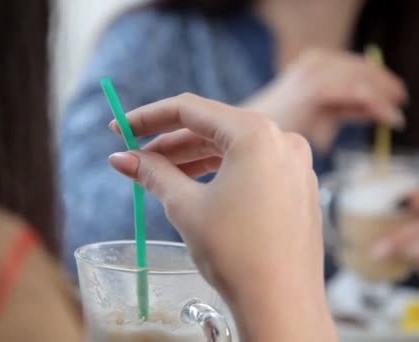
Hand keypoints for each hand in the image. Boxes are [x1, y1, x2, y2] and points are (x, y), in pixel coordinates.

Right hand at [108, 93, 336, 341]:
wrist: (282, 304)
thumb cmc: (235, 253)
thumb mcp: (185, 206)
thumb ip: (153, 173)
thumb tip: (121, 158)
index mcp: (256, 134)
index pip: (191, 109)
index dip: (149, 117)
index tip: (120, 128)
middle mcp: (283, 140)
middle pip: (213, 129)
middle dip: (170, 143)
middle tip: (135, 156)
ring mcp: (295, 164)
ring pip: (233, 149)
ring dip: (193, 158)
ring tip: (159, 173)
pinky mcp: (298, 187)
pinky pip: (253, 167)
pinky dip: (221, 172)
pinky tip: (195, 186)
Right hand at [244, 48, 406, 150]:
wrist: (252, 134)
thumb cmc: (283, 128)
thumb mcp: (323, 112)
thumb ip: (347, 107)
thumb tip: (377, 108)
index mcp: (315, 62)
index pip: (355, 65)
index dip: (379, 78)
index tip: (398, 94)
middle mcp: (316, 61)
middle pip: (362, 69)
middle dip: (385, 85)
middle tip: (402, 101)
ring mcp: (315, 72)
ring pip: (363, 80)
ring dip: (384, 97)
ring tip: (397, 115)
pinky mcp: (315, 88)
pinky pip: (357, 93)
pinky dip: (377, 105)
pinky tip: (390, 118)